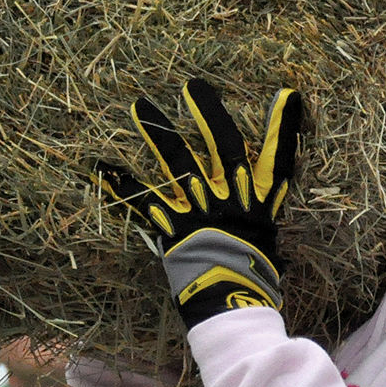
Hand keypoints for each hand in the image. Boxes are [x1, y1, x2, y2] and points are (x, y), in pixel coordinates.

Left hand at [95, 78, 302, 327]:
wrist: (232, 300)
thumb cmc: (255, 277)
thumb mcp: (268, 244)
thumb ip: (260, 222)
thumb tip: (263, 223)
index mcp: (259, 201)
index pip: (278, 157)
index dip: (282, 126)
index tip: (285, 95)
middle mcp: (231, 195)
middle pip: (222, 145)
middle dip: (209, 114)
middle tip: (194, 86)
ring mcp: (200, 206)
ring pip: (178, 161)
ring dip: (158, 133)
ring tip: (141, 106)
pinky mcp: (171, 223)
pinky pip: (142, 200)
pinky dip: (121, 184)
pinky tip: (100, 166)